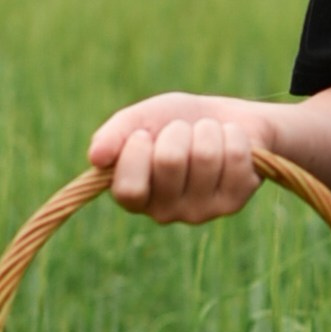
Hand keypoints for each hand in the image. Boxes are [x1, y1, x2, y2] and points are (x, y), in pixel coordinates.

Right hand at [86, 92, 275, 223]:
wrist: (225, 119)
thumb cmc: (175, 121)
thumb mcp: (139, 119)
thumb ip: (113, 136)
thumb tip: (95, 158)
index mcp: (134, 196)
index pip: (128, 189)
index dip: (137, 151)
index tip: (145, 133)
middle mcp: (164, 212)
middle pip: (169, 161)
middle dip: (178, 130)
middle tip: (183, 132)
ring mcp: (200, 211)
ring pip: (205, 155)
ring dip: (207, 130)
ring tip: (207, 135)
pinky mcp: (233, 203)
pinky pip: (235, 156)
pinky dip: (233, 135)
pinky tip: (229, 143)